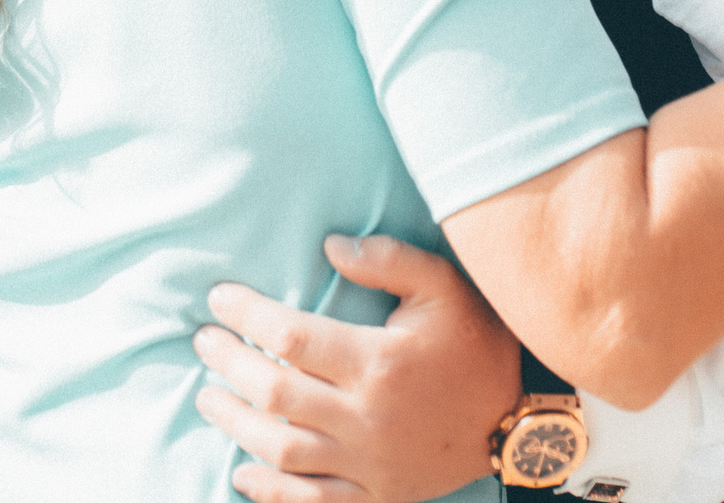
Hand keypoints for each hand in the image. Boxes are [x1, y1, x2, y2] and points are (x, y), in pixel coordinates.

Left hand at [193, 234, 520, 502]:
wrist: (519, 421)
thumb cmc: (478, 345)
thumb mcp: (446, 287)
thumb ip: (389, 260)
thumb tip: (329, 245)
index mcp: (378, 361)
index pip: (290, 335)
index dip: (245, 315)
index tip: (218, 299)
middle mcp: (366, 416)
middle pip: (274, 393)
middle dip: (228, 364)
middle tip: (203, 343)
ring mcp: (369, 462)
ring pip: (281, 449)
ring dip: (235, 423)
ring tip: (208, 397)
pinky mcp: (376, 493)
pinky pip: (311, 501)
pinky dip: (270, 492)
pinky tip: (242, 472)